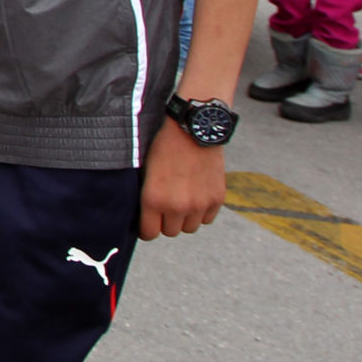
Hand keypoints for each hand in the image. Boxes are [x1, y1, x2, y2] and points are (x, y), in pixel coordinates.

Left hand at [138, 115, 227, 238]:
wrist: (193, 128)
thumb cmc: (164, 146)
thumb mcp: (145, 171)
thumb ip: (146, 197)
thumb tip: (144, 217)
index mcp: (153, 199)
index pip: (149, 234)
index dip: (147, 228)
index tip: (148, 221)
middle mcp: (177, 206)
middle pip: (170, 232)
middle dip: (166, 221)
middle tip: (166, 205)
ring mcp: (199, 204)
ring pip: (190, 228)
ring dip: (185, 218)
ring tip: (182, 199)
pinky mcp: (217, 199)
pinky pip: (207, 219)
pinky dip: (202, 212)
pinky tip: (196, 195)